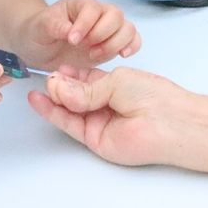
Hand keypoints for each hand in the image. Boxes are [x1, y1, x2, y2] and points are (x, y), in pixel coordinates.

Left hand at [18, 0, 141, 71]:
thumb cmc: (39, 31)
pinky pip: (132, 41)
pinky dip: (131, 47)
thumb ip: (54, 25)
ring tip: (95, 55)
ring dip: (115, 44)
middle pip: (116, 16)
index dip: (85, 24)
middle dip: (102, 34)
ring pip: (127, 28)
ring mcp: (107, 30)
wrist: (39, 46)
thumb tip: (70, 31)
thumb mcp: (40, 27)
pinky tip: (122, 55)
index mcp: (81, 5)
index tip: (72, 40)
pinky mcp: (112, 45)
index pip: (93, 9)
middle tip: (85, 48)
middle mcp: (98, 14)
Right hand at [28, 66, 184, 167]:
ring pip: (69, 109)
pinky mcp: (93, 138)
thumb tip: (59, 86)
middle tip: (48, 77)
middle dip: (59, 85)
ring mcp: (99, 121)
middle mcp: (105, 103)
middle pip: (74, 94)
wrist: (167, 123)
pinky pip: (69, 124)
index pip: (85, 79)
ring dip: (53, 98)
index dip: (69, 74)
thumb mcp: (115, 82)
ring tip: (41, 87)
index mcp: (115, 84)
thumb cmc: (153, 96)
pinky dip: (52, 113)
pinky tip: (40, 101)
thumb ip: (85, 88)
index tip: (55, 69)